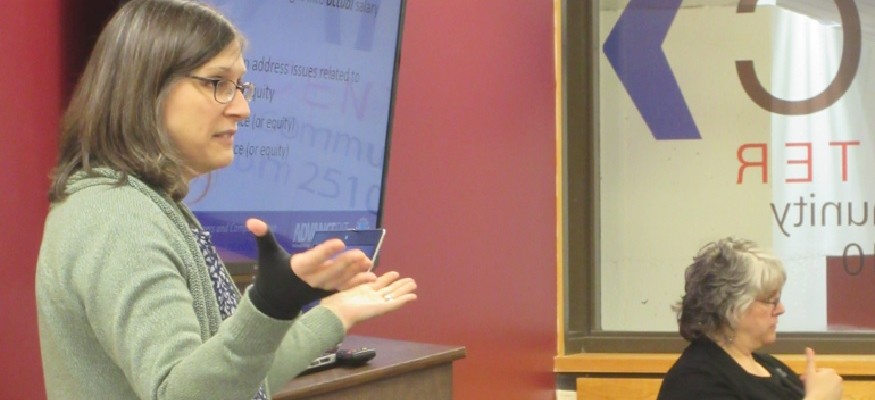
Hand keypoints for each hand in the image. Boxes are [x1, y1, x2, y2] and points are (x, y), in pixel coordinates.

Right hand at [246, 219, 375, 289]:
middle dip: (345, 263)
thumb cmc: (271, 274)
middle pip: (330, 271)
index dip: (325, 251)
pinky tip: (371, 276)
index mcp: (297, 269)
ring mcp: (319, 288)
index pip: (312, 259)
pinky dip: (357, 283)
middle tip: (359, 253)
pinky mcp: (326, 292)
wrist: (274, 302)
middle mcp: (310, 279)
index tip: (338, 242)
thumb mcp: (267, 255)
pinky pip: (344, 288)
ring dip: (354, 272)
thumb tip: (251, 220)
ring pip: (339, 280)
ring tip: (367, 261)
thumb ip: (263, 237)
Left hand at [320, 271, 416, 330]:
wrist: (336, 312)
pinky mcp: (381, 309)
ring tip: (414, 284)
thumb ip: (348, 279)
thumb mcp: (342, 285)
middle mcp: (371, 298)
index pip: (378, 285)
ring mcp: (377, 304)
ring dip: (404, 290)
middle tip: (411, 280)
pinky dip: (404, 300)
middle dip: (399, 285)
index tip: (395, 273)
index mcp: (362, 292)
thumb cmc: (334, 301)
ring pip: (394, 296)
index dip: (387, 279)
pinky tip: (413, 296)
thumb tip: (349, 266)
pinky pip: (394, 304)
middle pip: (389, 290)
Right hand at [803, 347, 842, 399]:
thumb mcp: (809, 372)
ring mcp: (840, 387)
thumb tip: (808, 348)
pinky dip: (827, 392)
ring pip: (828, 384)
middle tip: (808, 385)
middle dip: (816, 380)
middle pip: (824, 378)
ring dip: (821, 386)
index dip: (810, 375)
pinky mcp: (841, 395)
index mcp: (830, 371)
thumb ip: (810, 359)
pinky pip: (833, 391)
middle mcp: (838, 378)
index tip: (804, 379)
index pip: (818, 371)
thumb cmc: (813, 387)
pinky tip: (821, 394)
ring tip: (815, 390)